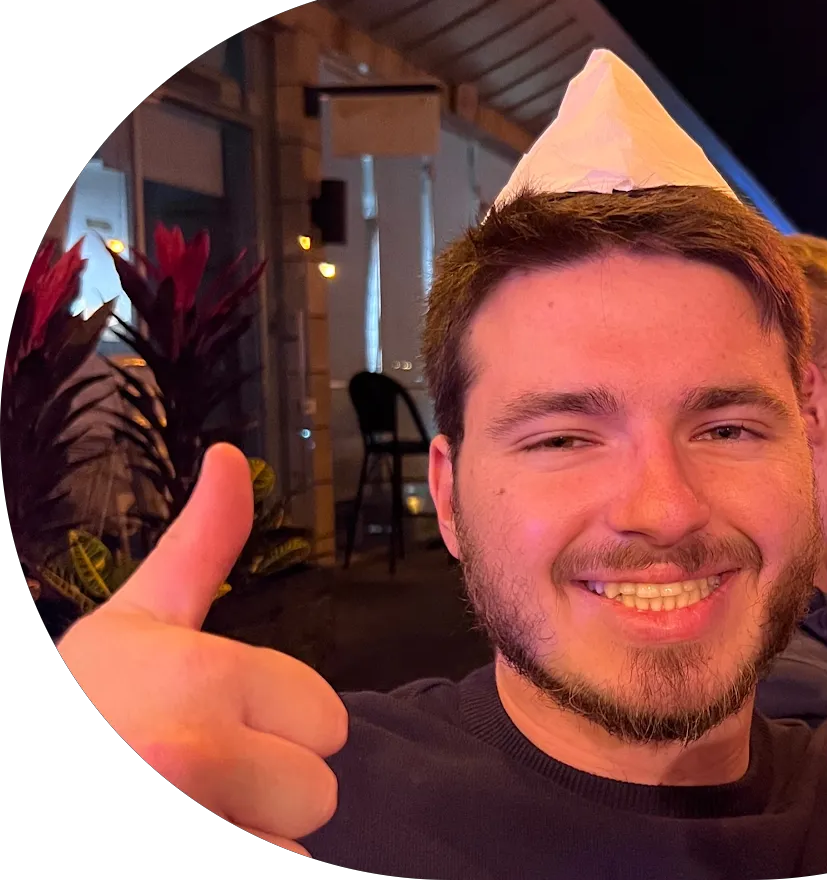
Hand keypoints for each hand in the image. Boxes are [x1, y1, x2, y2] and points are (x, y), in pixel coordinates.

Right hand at [55, 444, 347, 854]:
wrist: (28, 772)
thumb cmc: (86, 702)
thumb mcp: (135, 620)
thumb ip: (201, 545)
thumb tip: (228, 456)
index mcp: (203, 679)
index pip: (329, 722)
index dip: (277, 725)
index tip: (212, 720)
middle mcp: (196, 754)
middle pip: (319, 792)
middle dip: (269, 790)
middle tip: (196, 775)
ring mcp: (194, 820)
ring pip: (293, 850)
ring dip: (249, 837)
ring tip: (189, 804)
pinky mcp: (206, 863)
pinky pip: (279, 877)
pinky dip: (247, 864)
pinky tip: (198, 828)